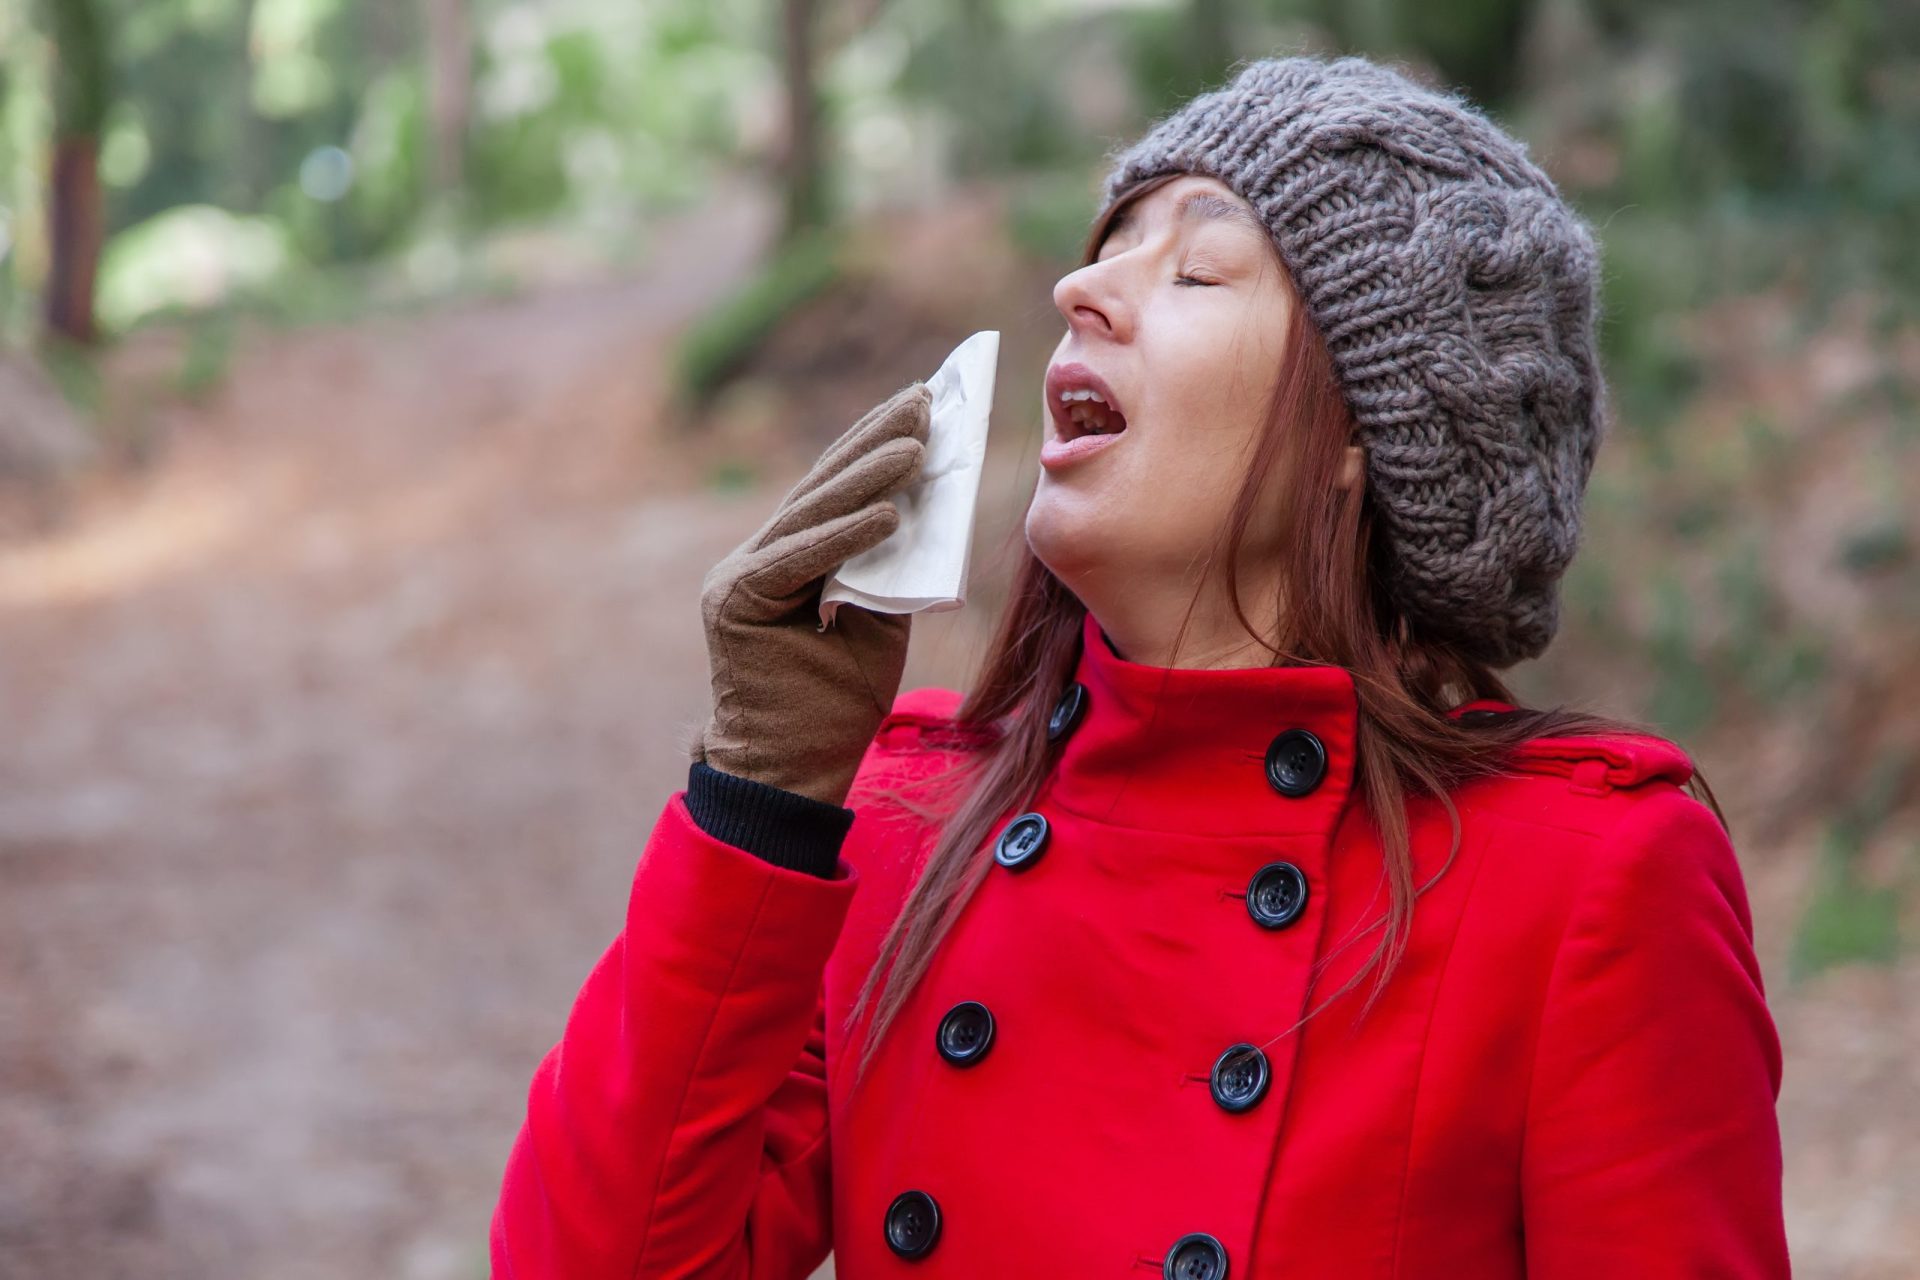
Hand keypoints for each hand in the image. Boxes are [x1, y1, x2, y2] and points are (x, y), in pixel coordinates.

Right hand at [692, 381, 932, 806]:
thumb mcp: (879, 620)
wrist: (791, 771)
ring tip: (918, 444)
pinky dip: (847, 535)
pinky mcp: (736, 604)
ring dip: (869, 476)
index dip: (875, 443)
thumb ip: (890, 567)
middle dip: (876, 439)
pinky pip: (800, 559)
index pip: (835, 490)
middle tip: (927, 397)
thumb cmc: (837, 701)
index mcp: (786, 558)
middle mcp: (754, 557)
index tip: (924, 401)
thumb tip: (928, 509)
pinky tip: (890, 512)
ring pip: (812, 513)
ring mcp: (738, 577)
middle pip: (821, 486)